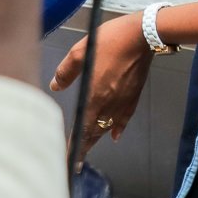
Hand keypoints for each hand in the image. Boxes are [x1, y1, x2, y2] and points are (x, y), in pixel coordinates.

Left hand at [49, 12, 152, 158]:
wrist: (142, 35)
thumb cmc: (110, 39)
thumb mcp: (80, 50)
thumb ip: (66, 71)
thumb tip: (55, 85)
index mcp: (94, 96)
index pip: (81, 128)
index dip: (74, 146)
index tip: (68, 160)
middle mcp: (109, 104)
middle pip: (94, 133)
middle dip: (84, 148)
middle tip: (76, 163)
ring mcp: (123, 101)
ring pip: (108, 127)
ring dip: (98, 139)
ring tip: (89, 148)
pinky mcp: (134, 95)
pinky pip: (125, 118)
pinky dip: (118, 128)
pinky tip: (115, 135)